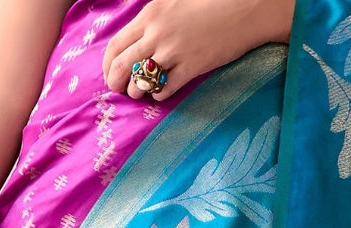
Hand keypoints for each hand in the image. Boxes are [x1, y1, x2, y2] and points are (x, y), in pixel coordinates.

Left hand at [103, 0, 293, 102]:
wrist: (241, 8)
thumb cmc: (209, 2)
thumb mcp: (173, 2)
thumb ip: (154, 18)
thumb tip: (140, 36)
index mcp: (150, 15)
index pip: (117, 43)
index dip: (108, 63)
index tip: (109, 73)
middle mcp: (157, 33)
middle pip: (123, 64)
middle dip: (115, 81)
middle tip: (118, 90)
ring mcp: (174, 52)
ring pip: (141, 80)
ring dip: (136, 91)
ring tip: (140, 93)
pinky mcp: (191, 67)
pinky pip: (166, 88)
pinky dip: (159, 95)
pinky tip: (160, 94)